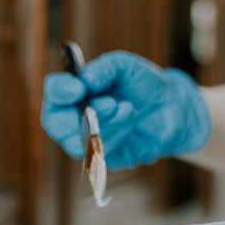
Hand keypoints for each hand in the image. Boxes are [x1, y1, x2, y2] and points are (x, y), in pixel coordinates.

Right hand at [41, 51, 210, 168]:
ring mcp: (85, 140)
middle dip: (82, 114)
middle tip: (110, 103)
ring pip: (80, 141)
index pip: (54, 92)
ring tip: (128, 108)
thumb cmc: (142, 83)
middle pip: (56, 123)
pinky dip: (117, 135)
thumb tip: (87, 80)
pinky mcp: (102, 158)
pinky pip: (100, 154)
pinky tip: (130, 121)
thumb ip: (105, 68)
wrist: (170, 107)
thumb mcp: (126, 66)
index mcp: (73, 91)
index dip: (60, 91)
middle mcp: (73, 116)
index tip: (78, 88)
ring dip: (107, 124)